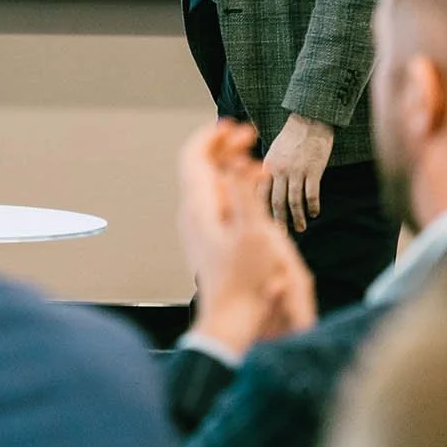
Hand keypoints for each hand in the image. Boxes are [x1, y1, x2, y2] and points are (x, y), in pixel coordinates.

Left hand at [177, 120, 316, 354]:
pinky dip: (230, 187)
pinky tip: (251, 191)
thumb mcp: (252, 233)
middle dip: (222, 147)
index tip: (233, 125)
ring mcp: (197, 227)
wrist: (232, 321)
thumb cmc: (245, 281)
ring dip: (228, 166)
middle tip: (248, 136)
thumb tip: (237, 163)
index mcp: (199, 206)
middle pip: (199, 167)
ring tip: (254, 160)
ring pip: (207, 184)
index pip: (194, 157)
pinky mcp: (206, 239)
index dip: (212, 136)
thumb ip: (244, 194)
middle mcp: (192, 213)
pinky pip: (214, 200)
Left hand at [264, 114, 335, 232]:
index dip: (259, 210)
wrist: (310, 119)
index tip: (260, 224)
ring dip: (297, 217)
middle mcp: (278, 170)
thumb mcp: (274, 152)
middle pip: (275, 202)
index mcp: (266, 166)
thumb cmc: (292, 137)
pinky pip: (312, 194)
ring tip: (301, 228)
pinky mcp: (313, 170)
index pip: (258, 193)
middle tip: (279, 235)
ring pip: (293, 201)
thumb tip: (264, 193)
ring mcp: (296, 170)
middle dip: (278, 220)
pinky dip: (313, 206)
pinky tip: (315, 212)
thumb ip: (269, 172)